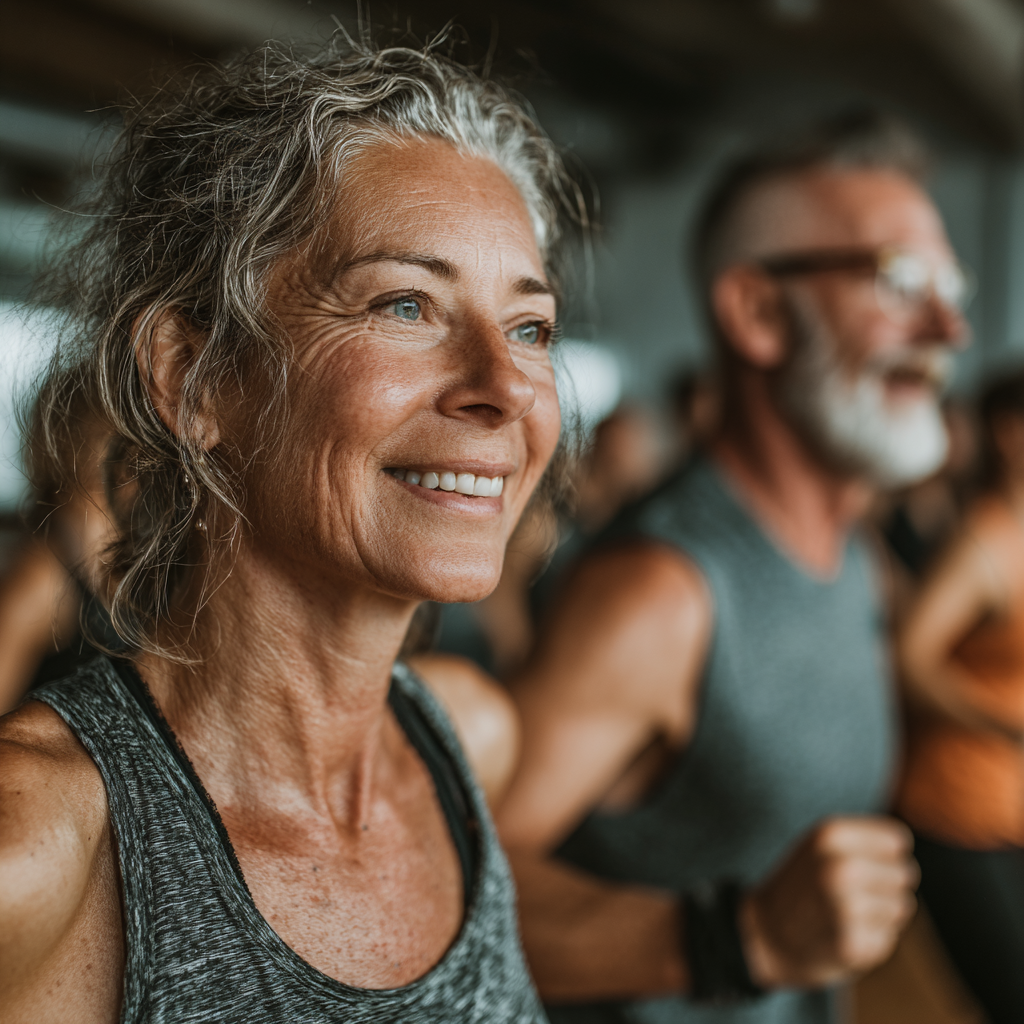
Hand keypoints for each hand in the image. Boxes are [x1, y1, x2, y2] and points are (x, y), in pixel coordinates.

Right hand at [739, 816, 917, 988]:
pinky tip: (844, 935)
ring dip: (881, 913)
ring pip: (902, 906)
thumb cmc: (802, 886)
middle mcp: (840, 867)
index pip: (898, 841)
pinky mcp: (853, 944)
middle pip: (905, 873)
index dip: (885, 855)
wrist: (766, 935)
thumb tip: (905, 849)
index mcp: (831, 834)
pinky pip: (889, 937)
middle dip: (885, 885)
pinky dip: (873, 939)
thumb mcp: (820, 846)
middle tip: (850, 893)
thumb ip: (862, 840)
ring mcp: (847, 907)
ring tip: (846, 913)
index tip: (862, 864)